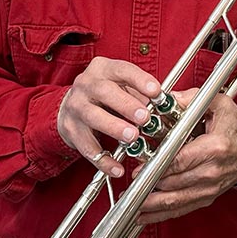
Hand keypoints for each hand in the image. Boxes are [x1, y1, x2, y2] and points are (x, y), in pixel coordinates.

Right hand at [57, 57, 160, 176]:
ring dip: (114, 127)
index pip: (122, 70)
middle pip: (104, 92)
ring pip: (93, 117)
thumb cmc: (104, 96)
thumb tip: (167, 105)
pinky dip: (103, 160)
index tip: (156, 91)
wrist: (70, 106)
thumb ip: (142, 94)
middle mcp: (86, 85)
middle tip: (145, 117)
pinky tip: (117, 168)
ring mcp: (76, 107)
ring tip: (133, 138)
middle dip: (126, 105)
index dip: (139, 80)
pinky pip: (87, 147)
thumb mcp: (121, 86)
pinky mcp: (70, 130)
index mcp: (103, 69)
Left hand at [135, 89, 236, 224]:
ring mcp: (210, 188)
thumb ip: (189, 99)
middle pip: (173, 183)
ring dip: (150, 204)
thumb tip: (164, 99)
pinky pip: (181, 210)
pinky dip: (160, 215)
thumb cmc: (236, 126)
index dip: (157, 166)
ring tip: (129, 202)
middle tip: (129, 180)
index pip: (180, 161)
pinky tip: (143, 216)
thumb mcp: (218, 104)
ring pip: (174, 201)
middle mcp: (212, 172)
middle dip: (148, 183)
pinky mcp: (207, 197)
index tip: (139, 169)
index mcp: (215, 148)